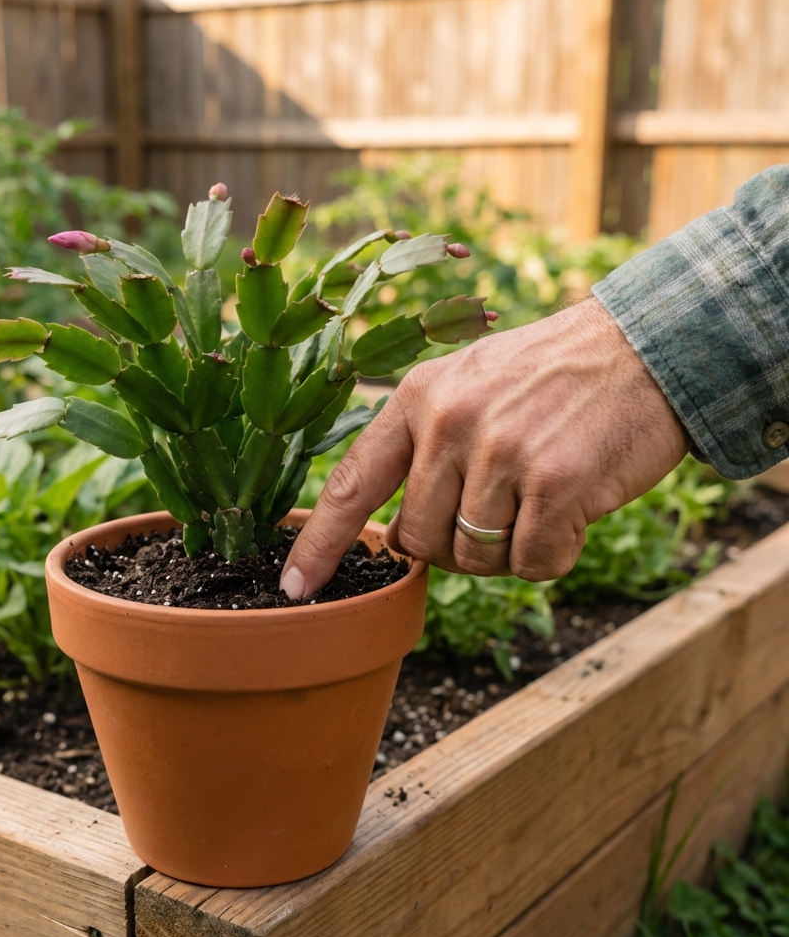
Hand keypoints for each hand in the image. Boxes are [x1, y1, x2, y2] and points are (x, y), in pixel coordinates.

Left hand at [280, 297, 688, 597]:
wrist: (642, 350)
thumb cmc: (548, 379)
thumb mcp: (465, 384)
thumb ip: (421, 446)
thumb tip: (387, 533)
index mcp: (417, 398)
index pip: (352, 484)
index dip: (320, 543)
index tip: (295, 587)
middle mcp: (450, 422)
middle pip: (418, 539)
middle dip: (450, 546)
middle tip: (494, 512)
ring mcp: (502, 451)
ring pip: (474, 557)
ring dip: (506, 549)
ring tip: (538, 500)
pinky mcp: (556, 481)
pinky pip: (531, 563)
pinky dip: (552, 553)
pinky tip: (572, 511)